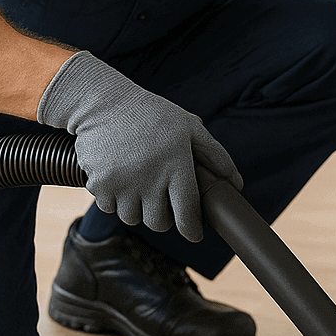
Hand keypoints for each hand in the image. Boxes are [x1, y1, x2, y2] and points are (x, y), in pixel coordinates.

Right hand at [37, 51, 240, 240]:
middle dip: (162, 217)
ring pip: (132, 218)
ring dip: (136, 207)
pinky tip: (118, 177)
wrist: (102, 102)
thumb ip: (215, 155)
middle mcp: (150, 178)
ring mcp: (122, 183)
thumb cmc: (151, 115)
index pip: (187, 213)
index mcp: (176, 164)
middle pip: (158, 223)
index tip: (194, 232)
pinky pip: (109, 207)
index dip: (192, 229)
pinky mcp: (99, 184)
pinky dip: (113, 198)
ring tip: (137, 184)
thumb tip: (236, 184)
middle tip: (161, 200)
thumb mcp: (189, 127)